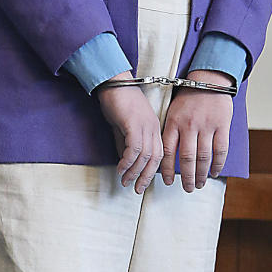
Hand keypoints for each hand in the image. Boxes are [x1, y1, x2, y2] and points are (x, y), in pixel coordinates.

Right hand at [97, 74, 163, 192]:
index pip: (158, 154)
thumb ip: (125, 142)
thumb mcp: (122, 126)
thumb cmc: (118, 100)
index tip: (142, 182)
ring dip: (134, 171)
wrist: (113, 82)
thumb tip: (125, 160)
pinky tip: (120, 169)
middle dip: (145, 176)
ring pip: (145, 156)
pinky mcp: (134, 124)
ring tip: (125, 182)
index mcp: (154, 127)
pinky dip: (127, 161)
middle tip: (136, 189)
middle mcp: (154, 128)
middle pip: (155, 158)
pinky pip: (134, 148)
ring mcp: (146, 126)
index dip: (151, 171)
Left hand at [161, 69, 232, 191]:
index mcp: (173, 123)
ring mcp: (206, 126)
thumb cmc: (188, 98)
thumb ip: (169, 131)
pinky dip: (218, 164)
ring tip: (199, 184)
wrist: (209, 80)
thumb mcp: (172, 111)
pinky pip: (220, 149)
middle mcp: (188, 126)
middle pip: (186, 158)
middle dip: (186, 177)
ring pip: (203, 157)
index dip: (166, 169)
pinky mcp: (222, 125)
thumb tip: (162, 154)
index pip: (166, 151)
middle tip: (187, 188)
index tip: (167, 182)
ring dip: (201, 174)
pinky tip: (215, 172)